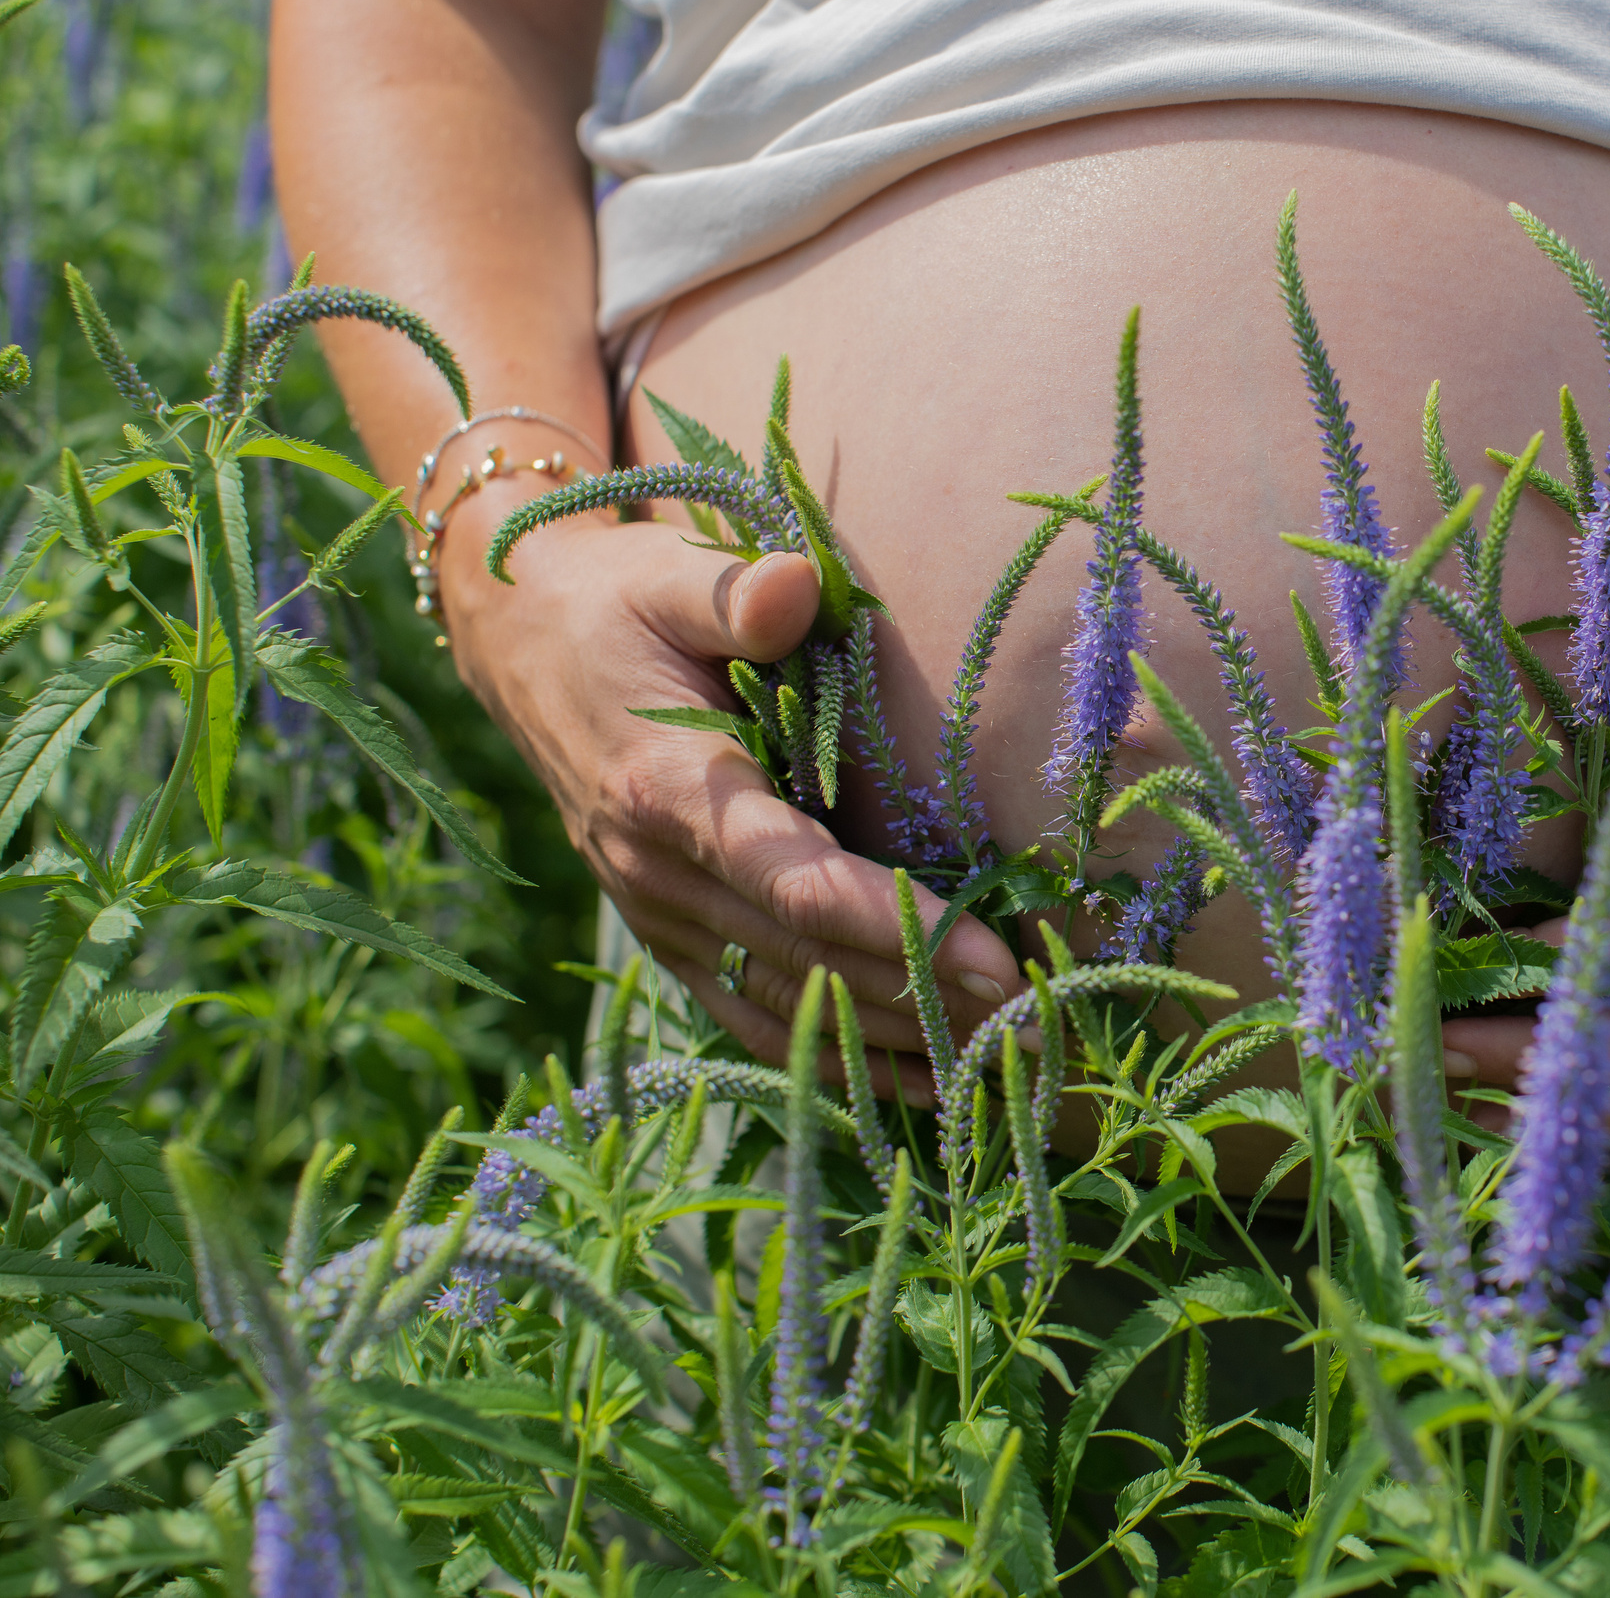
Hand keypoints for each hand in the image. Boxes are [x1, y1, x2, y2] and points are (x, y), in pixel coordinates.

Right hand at [439, 486, 1020, 1100]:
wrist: (522, 644)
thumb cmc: (618, 604)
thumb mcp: (667, 576)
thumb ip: (736, 593)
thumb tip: (796, 587)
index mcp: (668, 790)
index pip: (795, 883)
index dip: (896, 928)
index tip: (996, 959)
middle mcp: (658, 874)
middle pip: (809, 962)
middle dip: (927, 999)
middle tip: (1039, 1024)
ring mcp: (660, 918)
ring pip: (789, 1005)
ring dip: (897, 1039)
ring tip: (1006, 1058)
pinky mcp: (672, 938)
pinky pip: (757, 1016)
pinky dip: (840, 1056)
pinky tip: (924, 1081)